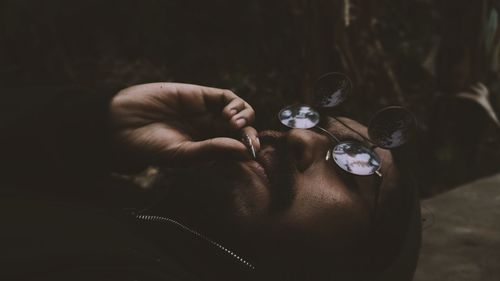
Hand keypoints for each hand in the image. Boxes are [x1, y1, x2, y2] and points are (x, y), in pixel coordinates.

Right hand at [109, 83, 259, 166]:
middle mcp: (211, 132)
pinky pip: (227, 98)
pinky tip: (229, 114)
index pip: (237, 151)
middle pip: (244, 132)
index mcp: (208, 151)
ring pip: (241, 113)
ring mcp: (208, 113)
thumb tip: (246, 151)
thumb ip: (213, 151)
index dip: (248, 151)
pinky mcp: (202, 96)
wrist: (123, 121)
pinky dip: (236, 105)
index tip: (251, 153)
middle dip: (250, 135)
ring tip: (234, 125)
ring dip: (245, 119)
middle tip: (248, 140)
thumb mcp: (183, 154)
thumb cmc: (150, 145)